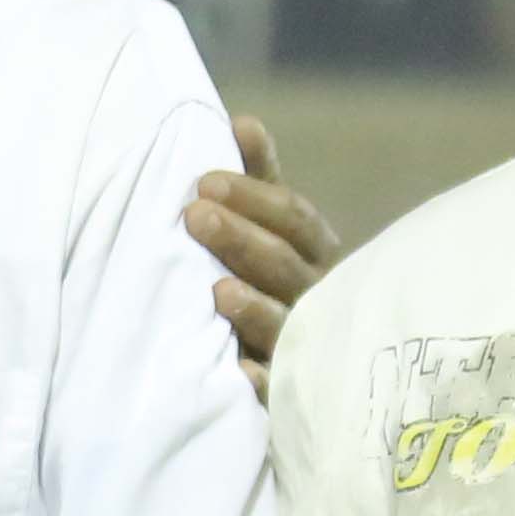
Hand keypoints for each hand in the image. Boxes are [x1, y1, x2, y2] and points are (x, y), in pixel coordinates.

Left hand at [186, 115, 339, 384]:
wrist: (313, 369)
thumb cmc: (278, 281)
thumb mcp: (274, 231)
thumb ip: (260, 185)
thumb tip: (242, 122)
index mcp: (318, 253)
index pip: (293, 219)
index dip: (253, 199)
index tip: (204, 182)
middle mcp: (320, 298)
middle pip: (284, 266)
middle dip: (240, 240)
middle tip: (194, 216)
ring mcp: (309, 346)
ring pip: (285, 326)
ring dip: (254, 308)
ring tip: (217, 291)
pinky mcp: (291, 393)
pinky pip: (282, 391)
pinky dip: (263, 382)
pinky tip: (240, 372)